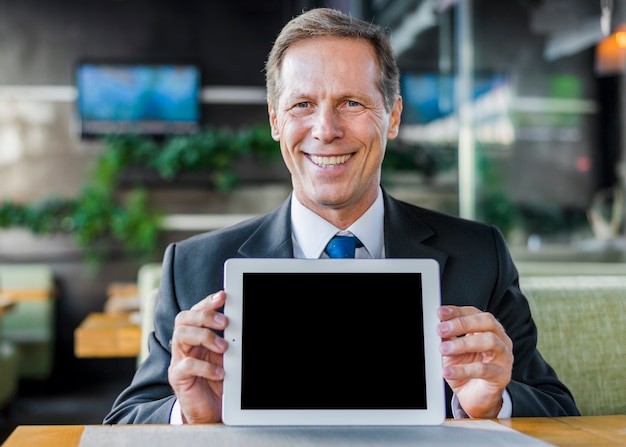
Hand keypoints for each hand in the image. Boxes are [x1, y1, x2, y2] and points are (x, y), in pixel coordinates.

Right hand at [168, 290, 228, 422]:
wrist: (211, 409)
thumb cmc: (219, 379)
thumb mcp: (226, 355)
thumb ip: (228, 338)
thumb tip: (241, 320)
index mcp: (196, 335)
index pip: (195, 311)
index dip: (207, 302)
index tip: (223, 296)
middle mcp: (185, 344)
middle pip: (183, 318)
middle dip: (204, 316)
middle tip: (224, 322)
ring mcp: (179, 359)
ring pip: (181, 335)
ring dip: (205, 337)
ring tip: (223, 348)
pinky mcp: (178, 377)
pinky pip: (186, 365)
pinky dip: (205, 367)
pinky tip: (219, 373)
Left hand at [437, 305, 512, 417]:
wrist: (474, 397)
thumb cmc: (466, 369)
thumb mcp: (453, 350)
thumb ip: (449, 337)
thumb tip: (439, 324)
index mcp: (488, 329)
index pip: (475, 313)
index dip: (458, 311)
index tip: (440, 313)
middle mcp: (500, 340)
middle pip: (487, 322)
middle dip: (462, 323)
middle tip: (441, 329)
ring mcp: (504, 357)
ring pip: (489, 341)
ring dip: (463, 343)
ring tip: (443, 349)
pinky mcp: (502, 375)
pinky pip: (483, 369)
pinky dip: (463, 370)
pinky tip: (448, 371)